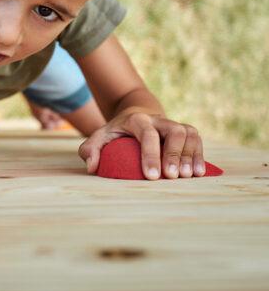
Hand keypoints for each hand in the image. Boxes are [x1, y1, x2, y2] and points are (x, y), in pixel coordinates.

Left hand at [78, 111, 204, 179]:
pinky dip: (199, 155)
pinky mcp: (185, 130)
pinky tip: (200, 173)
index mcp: (137, 119)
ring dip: (190, 155)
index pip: (146, 134)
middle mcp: (158, 119)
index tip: (150, 177)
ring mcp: (173, 124)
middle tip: (171, 177)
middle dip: (173, 154)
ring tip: (188, 177)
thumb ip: (90, 149)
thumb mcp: (100, 136)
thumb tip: (92, 166)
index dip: (150, 155)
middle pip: (173, 131)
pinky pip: (197, 139)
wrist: (136, 114)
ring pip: (188, 134)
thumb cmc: (117, 131)